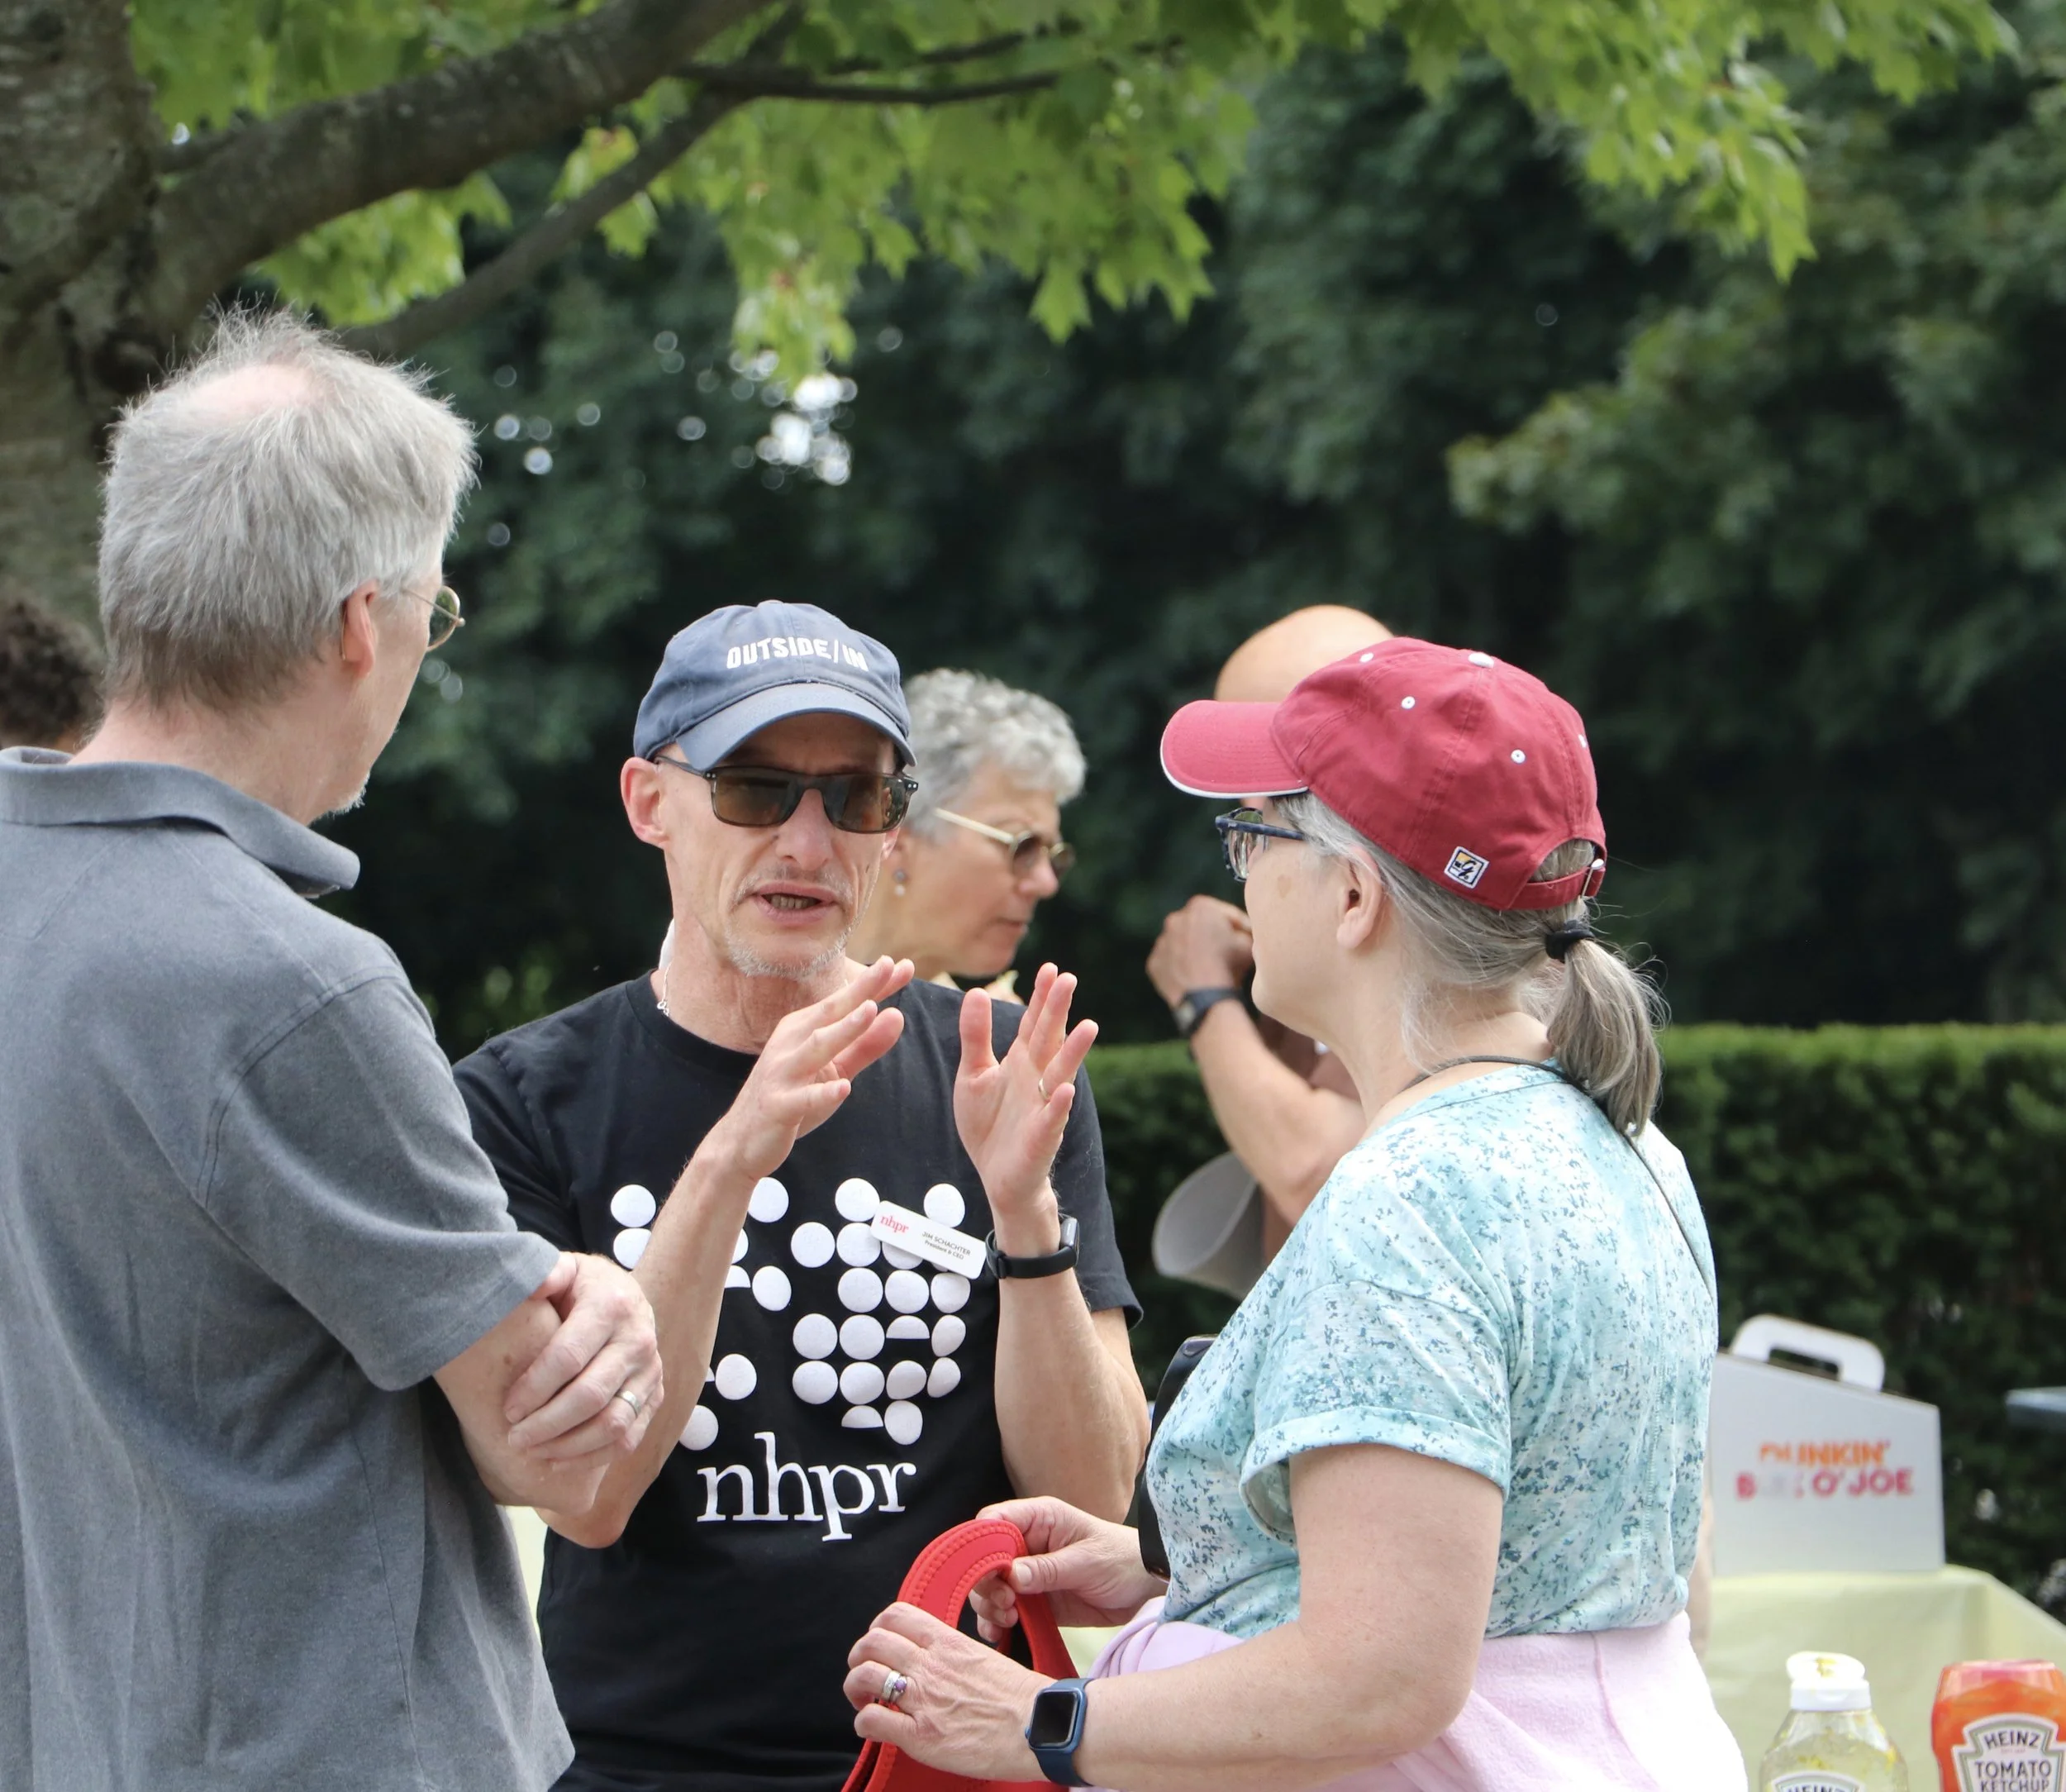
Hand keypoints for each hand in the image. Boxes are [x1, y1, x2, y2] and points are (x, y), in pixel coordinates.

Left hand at [505, 1252, 663, 1458]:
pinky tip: (558, 1460)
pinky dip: (592, 1457)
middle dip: (546, 1424)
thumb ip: (546, 1273)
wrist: (630, 1297)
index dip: (534, 1388)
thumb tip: (531, 1287)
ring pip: (612, 1424)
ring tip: (532, 1452)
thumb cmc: (584, 1287)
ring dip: (568, 1446)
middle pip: (590, 1396)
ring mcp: (650, 1372)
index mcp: (611, 1306)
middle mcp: (637, 1340)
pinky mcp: (655, 1396)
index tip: (508, 1408)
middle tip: (513, 1437)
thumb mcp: (567, 1269)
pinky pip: (628, 1439)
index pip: (568, 1357)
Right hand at [702, 957, 912, 1183]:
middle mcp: (791, 1043)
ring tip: (870, 1010)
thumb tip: (897, 1015)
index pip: (844, 1002)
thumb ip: (865, 1045)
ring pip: (816, 1047)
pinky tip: (844, 1088)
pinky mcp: (778, 1106)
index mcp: (803, 1028)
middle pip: (829, 1012)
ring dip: (843, 1028)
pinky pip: (803, 1099)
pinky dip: (822, 1093)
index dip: (873, 984)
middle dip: (859, 989)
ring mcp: (782, 1073)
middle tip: (887, 965)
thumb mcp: (834, 1069)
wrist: (741, 1140)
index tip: (905, 965)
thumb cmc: (791, 1096)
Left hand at [846, 1603, 1049, 1782]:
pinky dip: (865, 1723)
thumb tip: (933, 1659)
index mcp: (949, 1643)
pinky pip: (872, 1721)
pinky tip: (875, 1727)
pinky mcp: (921, 1737)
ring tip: (864, 1701)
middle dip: (859, 1658)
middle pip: (872, 1642)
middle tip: (865, 1674)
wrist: (1042, 1728)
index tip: (883, 1646)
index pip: (896, 1615)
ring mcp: (924, 1701)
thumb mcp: (985, 1657)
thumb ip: (953, 1654)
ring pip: (865, 1676)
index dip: (879, 1629)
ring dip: (855, 1689)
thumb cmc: (1022, 1698)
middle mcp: (931, 1666)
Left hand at [954, 964, 1096, 1254]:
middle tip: (1069, 978)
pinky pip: (1052, 1120)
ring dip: (1075, 1052)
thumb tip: (977, 992)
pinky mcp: (1041, 1137)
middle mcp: (1036, 1079)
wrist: (996, 1176)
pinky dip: (1058, 1106)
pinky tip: (1066, 1091)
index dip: (1041, 997)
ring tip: (1089, 1026)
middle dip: (1058, 1011)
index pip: (1032, 1023)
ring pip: (1061, 1074)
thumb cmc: (989, 1125)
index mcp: (1020, 1062)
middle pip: (1049, 1039)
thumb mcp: (973, 1075)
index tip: (1050, 968)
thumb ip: (975, 1037)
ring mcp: (1042, 1107)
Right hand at [970, 1496, 1163, 1638]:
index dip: (981, 1543)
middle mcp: (1026, 1545)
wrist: (1144, 1589)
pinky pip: (1003, 1612)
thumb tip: (1010, 1576)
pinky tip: (1001, 1635)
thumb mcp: (1087, 1561)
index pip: (994, 1520)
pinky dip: (996, 1624)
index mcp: (1039, 1520)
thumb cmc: (1120, 1560)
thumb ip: (1047, 1568)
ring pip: (989, 1589)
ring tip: (1009, 1620)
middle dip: (986, 1584)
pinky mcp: (1032, 1603)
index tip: (987, 1572)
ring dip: (989, 1607)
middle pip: (984, 1560)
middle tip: (1006, 1604)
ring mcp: (1027, 1576)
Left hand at [1146, 896, 1252, 1007]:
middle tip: (1228, 953)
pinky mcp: (1154, 962)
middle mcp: (1176, 918)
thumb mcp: (1249, 943)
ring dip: (1194, 951)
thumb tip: (1243, 936)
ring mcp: (1162, 941)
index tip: (1248, 938)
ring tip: (1210, 968)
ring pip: (1182, 944)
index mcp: (1200, 907)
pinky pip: (1170, 962)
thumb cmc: (1229, 965)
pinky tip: (1194, 978)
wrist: (1205, 996)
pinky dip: (1180, 968)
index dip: (1241, 927)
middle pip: (1200, 926)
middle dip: (1213, 936)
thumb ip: (1245, 933)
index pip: (1226, 914)